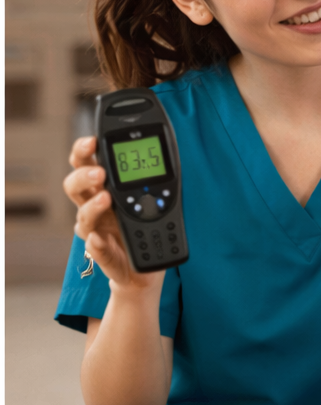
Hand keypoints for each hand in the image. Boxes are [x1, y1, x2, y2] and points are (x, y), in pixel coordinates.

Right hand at [63, 136, 161, 291]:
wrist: (149, 263)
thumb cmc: (147, 224)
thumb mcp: (157, 194)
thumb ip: (155, 174)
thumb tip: (162, 151)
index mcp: (105, 186)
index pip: (86, 163)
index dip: (83, 150)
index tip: (92, 141)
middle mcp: (95, 206)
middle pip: (75, 186)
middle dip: (83, 175)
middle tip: (100, 172)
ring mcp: (97, 230)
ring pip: (82, 217)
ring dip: (91, 206)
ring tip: (106, 199)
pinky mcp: (104, 253)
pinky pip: (94, 248)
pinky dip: (96, 244)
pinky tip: (99, 239)